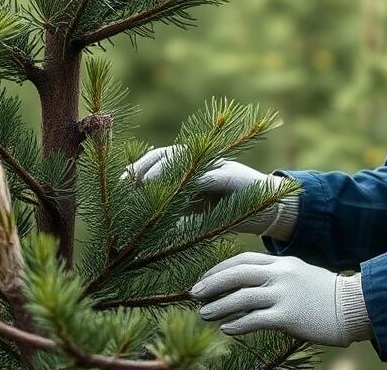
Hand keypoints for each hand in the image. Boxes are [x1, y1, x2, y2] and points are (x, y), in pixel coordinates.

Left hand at [123, 145, 287, 234]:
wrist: (269, 210)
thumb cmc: (228, 213)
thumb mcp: (193, 216)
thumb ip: (172, 218)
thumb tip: (140, 232)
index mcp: (190, 166)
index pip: (156, 159)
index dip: (135, 168)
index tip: (118, 185)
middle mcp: (201, 159)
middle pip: (163, 153)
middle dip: (140, 166)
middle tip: (122, 184)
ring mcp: (215, 164)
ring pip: (180, 158)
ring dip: (157, 171)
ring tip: (139, 186)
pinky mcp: (229, 176)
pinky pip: (203, 175)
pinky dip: (185, 182)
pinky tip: (172, 196)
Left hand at [190, 253, 372, 347]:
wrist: (354, 306)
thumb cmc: (326, 294)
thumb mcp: (300, 274)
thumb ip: (277, 275)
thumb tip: (251, 284)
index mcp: (282, 262)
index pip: (243, 259)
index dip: (220, 268)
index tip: (204, 278)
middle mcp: (281, 275)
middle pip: (237, 274)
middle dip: (212, 283)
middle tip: (194, 293)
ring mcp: (284, 295)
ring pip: (241, 297)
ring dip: (219, 306)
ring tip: (204, 314)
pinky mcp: (288, 316)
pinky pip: (255, 320)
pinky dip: (237, 324)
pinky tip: (227, 329)